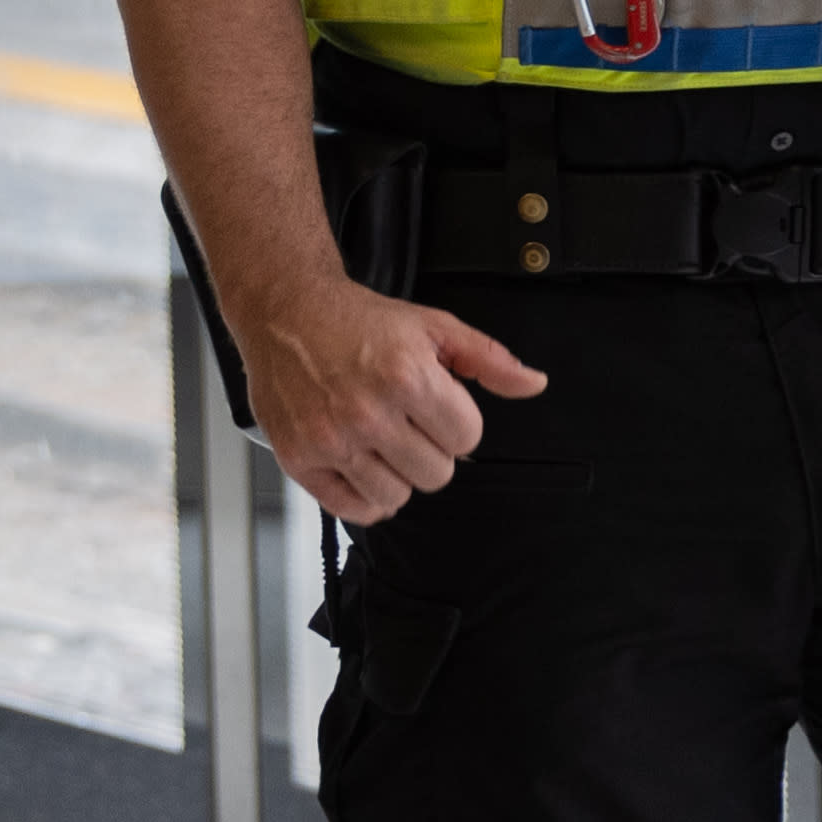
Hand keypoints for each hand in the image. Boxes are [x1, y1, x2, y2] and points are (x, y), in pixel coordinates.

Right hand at [239, 276, 543, 523]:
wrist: (287, 311)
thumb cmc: (358, 320)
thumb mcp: (434, 326)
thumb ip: (489, 359)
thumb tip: (534, 384)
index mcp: (407, 376)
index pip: (467, 439)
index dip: (457, 423)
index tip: (436, 406)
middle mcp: (367, 412)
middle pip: (436, 474)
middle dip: (431, 449)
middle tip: (408, 422)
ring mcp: (330, 440)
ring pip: (397, 497)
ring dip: (397, 474)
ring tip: (382, 440)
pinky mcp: (300, 459)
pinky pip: (354, 510)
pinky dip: (366, 497)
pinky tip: (363, 465)